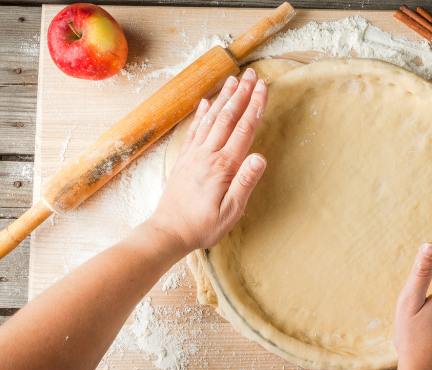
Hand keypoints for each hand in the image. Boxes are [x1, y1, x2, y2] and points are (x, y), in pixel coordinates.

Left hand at [150, 68, 267, 251]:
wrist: (168, 233)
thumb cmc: (203, 226)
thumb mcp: (231, 211)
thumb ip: (245, 182)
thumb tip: (260, 157)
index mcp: (223, 166)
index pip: (243, 130)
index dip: (255, 107)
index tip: (263, 88)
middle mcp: (208, 155)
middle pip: (228, 117)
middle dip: (242, 94)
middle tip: (252, 74)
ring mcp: (194, 155)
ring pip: (212, 119)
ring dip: (224, 98)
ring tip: (234, 79)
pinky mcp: (185, 159)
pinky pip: (196, 129)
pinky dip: (203, 113)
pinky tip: (207, 101)